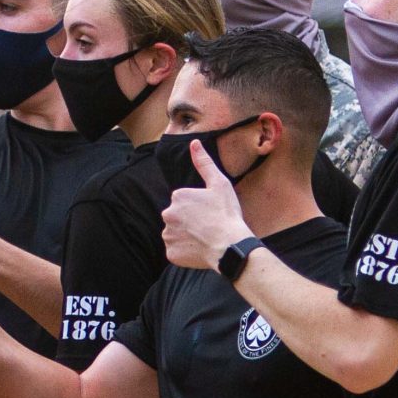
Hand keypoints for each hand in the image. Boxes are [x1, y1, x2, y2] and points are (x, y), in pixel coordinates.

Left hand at [161, 144, 249, 271]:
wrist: (230, 246)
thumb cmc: (226, 214)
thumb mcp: (219, 184)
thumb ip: (204, 163)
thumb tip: (194, 143)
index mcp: (177, 196)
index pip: (184, 201)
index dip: (198, 208)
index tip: (210, 213)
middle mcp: (167, 214)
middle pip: (177, 217)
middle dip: (189, 221)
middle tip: (208, 227)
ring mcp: (168, 235)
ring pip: (175, 234)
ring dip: (186, 236)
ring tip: (204, 239)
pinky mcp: (171, 253)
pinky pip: (175, 251)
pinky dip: (185, 252)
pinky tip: (199, 250)